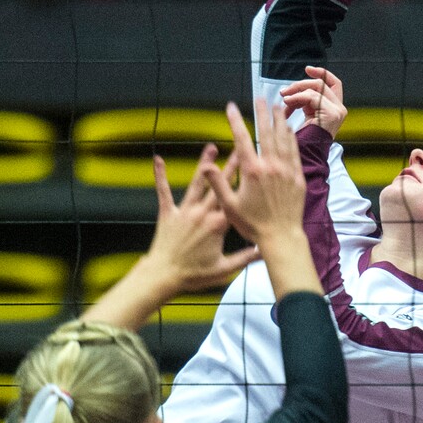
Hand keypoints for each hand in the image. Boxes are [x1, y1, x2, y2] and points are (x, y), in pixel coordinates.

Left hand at [148, 144, 255, 292]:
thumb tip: (264, 253)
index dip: (245, 184)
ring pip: (196, 183)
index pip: (235, 200)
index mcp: (218, 225)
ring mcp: (184, 211)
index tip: (255, 170)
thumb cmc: (193, 274)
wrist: (164, 275)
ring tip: (211, 148)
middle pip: (219, 186)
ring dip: (203, 164)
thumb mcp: (223, 269)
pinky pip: (164, 190)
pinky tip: (158, 159)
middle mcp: (202, 213)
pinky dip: (161, 175)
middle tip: (239, 149)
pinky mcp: (168, 213)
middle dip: (230, 166)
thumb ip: (245, 259)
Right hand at [204, 99, 322, 299]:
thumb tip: (206, 166)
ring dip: (280, 120)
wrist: (281, 237)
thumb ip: (218, 183)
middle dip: (263, 112)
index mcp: (252, 171)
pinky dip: (292, 138)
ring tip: (278, 107)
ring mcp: (286, 170)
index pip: (242, 138)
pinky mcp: (298, 177)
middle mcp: (271, 166)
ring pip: (284, 138)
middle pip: (266, 132)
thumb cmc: (253, 224)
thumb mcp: (229, 206)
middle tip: (261, 98)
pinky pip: (295, 152)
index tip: (231, 107)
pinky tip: (291, 130)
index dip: (235, 120)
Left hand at [280, 66, 346, 138]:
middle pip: (321, 83)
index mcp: (334, 108)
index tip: (308, 69)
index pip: (333, 83)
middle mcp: (339, 109)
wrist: (306, 157)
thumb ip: (304, 101)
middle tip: (284, 91)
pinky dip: (297, 98)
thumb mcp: (305, 114)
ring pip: (315, 88)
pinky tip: (287, 104)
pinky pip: (312, 97)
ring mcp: (337, 112)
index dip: (322, 73)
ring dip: (296, 91)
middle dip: (300, 84)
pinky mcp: (332, 114)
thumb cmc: (304, 140)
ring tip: (284, 99)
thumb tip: (291, 91)